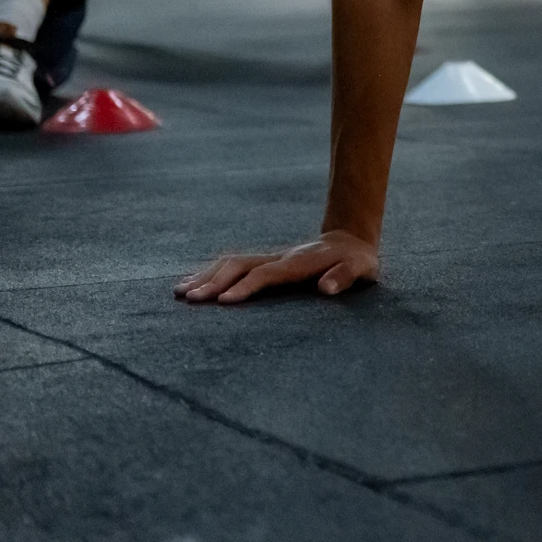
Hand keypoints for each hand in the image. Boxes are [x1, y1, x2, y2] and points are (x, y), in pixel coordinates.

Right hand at [174, 230, 377, 303]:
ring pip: (231, 262)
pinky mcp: (266, 261)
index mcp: (299, 262)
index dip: (246, 286)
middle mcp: (279, 257)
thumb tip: (327, 289)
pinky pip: (233, 264)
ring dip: (206, 275)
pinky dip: (211, 272)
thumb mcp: (361, 269)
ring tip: (180, 292)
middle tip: (188, 299)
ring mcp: (270, 257)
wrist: (350, 240)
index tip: (223, 301)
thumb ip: (345, 277)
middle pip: (240, 265)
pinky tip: (194, 283)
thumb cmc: (357, 261)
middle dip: (214, 282)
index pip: (266, 274)